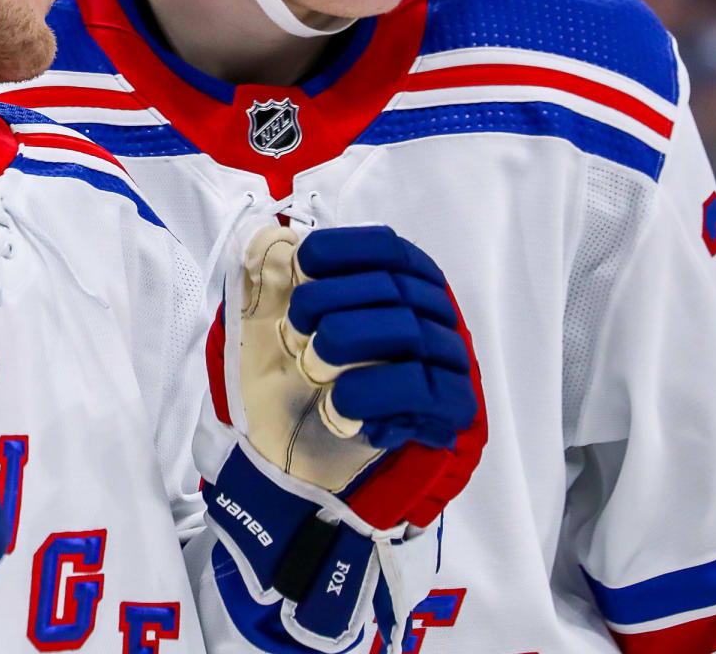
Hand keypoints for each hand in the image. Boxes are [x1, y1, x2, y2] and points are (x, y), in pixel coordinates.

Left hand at [196, 225, 485, 650]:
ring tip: (313, 364)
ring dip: (347, 343)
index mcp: (407, 287)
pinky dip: (370, 393)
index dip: (346, 249)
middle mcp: (436, 318)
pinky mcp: (451, 413)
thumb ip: (277, 285)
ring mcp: (449, 364)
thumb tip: (264, 240)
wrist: (318, 476)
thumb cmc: (303, 390)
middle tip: (297, 327)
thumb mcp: (280, 332)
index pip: (390, 249)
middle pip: (393, 288)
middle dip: (331, 300)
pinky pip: (417, 389)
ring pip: (408, 332)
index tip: (304, 261)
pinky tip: (340, 406)